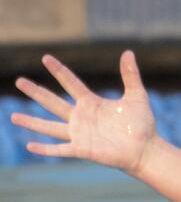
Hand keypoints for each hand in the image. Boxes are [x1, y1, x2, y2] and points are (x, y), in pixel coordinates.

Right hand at [10, 51, 158, 174]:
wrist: (146, 149)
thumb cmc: (142, 124)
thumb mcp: (136, 96)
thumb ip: (130, 75)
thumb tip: (128, 52)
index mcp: (92, 103)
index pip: (71, 83)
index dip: (58, 70)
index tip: (45, 57)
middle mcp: (81, 117)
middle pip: (53, 102)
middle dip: (36, 92)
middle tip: (19, 81)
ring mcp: (80, 134)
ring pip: (50, 127)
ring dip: (32, 122)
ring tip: (13, 116)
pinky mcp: (83, 149)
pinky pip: (60, 149)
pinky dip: (45, 149)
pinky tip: (30, 146)